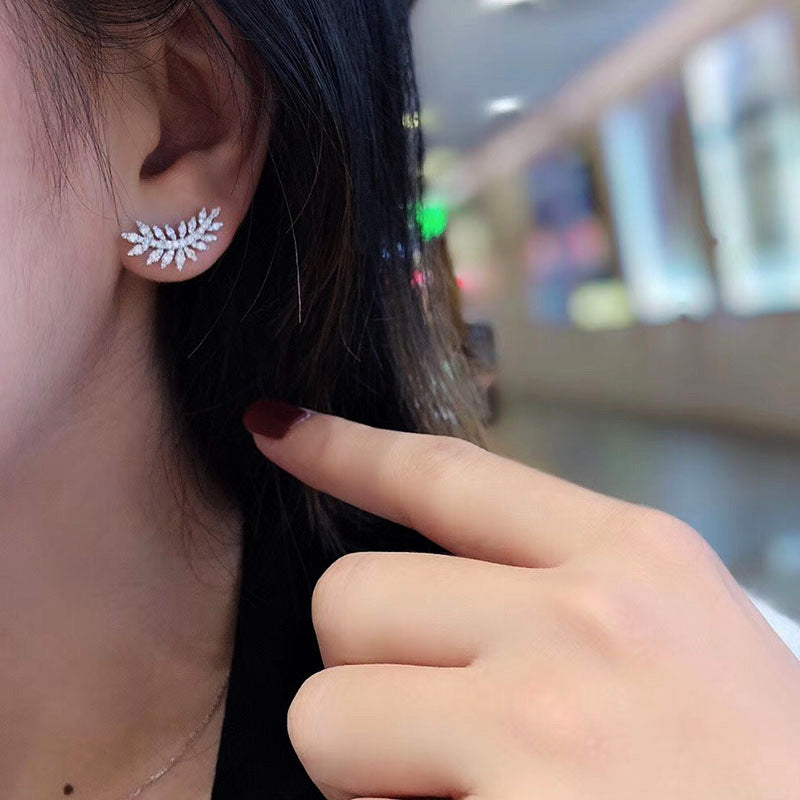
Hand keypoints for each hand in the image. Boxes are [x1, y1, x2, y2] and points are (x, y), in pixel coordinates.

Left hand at [244, 401, 799, 799]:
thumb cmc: (758, 776)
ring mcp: (542, 723)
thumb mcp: (677, 638)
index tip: (277, 427)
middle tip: (429, 720)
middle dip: (360, 663)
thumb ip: (557, 590)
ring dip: (359, 757)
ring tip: (449, 787)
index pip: (445, 474)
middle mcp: (581, 620)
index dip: (344, 447)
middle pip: (350, 594)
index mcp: (629, 558)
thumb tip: (431, 591)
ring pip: (323, 710)